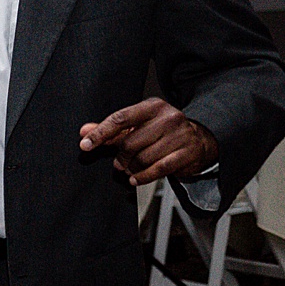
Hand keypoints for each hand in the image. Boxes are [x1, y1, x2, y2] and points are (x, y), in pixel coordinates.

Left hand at [78, 98, 219, 184]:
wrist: (199, 140)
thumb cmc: (162, 132)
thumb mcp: (138, 126)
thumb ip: (111, 130)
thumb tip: (85, 131)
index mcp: (153, 107)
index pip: (120, 119)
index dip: (100, 133)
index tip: (85, 145)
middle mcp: (169, 118)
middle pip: (130, 143)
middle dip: (120, 157)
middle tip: (119, 163)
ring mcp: (181, 135)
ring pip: (143, 159)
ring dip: (132, 168)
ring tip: (131, 168)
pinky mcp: (188, 152)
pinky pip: (158, 169)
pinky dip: (142, 177)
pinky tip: (136, 178)